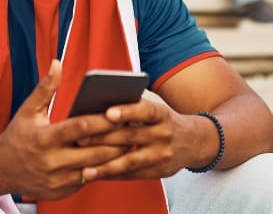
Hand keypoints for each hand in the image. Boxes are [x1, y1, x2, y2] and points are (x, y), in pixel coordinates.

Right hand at [0, 61, 125, 199]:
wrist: (0, 170)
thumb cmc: (18, 135)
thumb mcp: (28, 110)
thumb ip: (46, 88)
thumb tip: (57, 63)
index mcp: (44, 139)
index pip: (80, 128)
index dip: (102, 120)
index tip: (120, 112)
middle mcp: (51, 162)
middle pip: (94, 152)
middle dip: (116, 141)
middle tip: (135, 129)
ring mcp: (57, 180)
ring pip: (95, 169)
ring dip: (114, 157)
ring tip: (131, 143)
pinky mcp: (61, 192)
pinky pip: (87, 180)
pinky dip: (100, 170)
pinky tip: (114, 160)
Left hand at [76, 98, 213, 180]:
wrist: (193, 141)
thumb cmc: (162, 118)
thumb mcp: (155, 103)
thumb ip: (133, 99)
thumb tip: (100, 96)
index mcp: (161, 113)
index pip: (145, 110)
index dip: (128, 111)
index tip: (109, 113)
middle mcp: (163, 134)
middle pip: (131, 137)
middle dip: (104, 139)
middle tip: (80, 140)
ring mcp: (161, 155)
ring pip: (130, 161)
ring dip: (106, 166)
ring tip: (85, 169)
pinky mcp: (158, 172)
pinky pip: (132, 175)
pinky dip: (112, 176)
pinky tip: (94, 175)